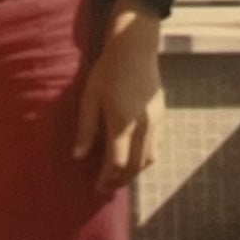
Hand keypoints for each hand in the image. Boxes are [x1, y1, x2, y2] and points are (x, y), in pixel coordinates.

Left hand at [73, 0, 164, 193]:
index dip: (106, 178)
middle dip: (120, 180)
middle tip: (106, 188)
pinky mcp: (161, 117)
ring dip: (134, 173)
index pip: (116, 163)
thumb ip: (85, 129)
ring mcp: (155, 123)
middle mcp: (143, 128)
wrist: (135, 50)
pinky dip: (145, 159)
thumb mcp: (89, 98)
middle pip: (135, 166)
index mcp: (122, 124)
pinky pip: (156, 147)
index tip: (96, 187)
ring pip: (149, 159)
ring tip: (118, 177)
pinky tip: (133, 159)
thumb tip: (78, 157)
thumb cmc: (106, 72)